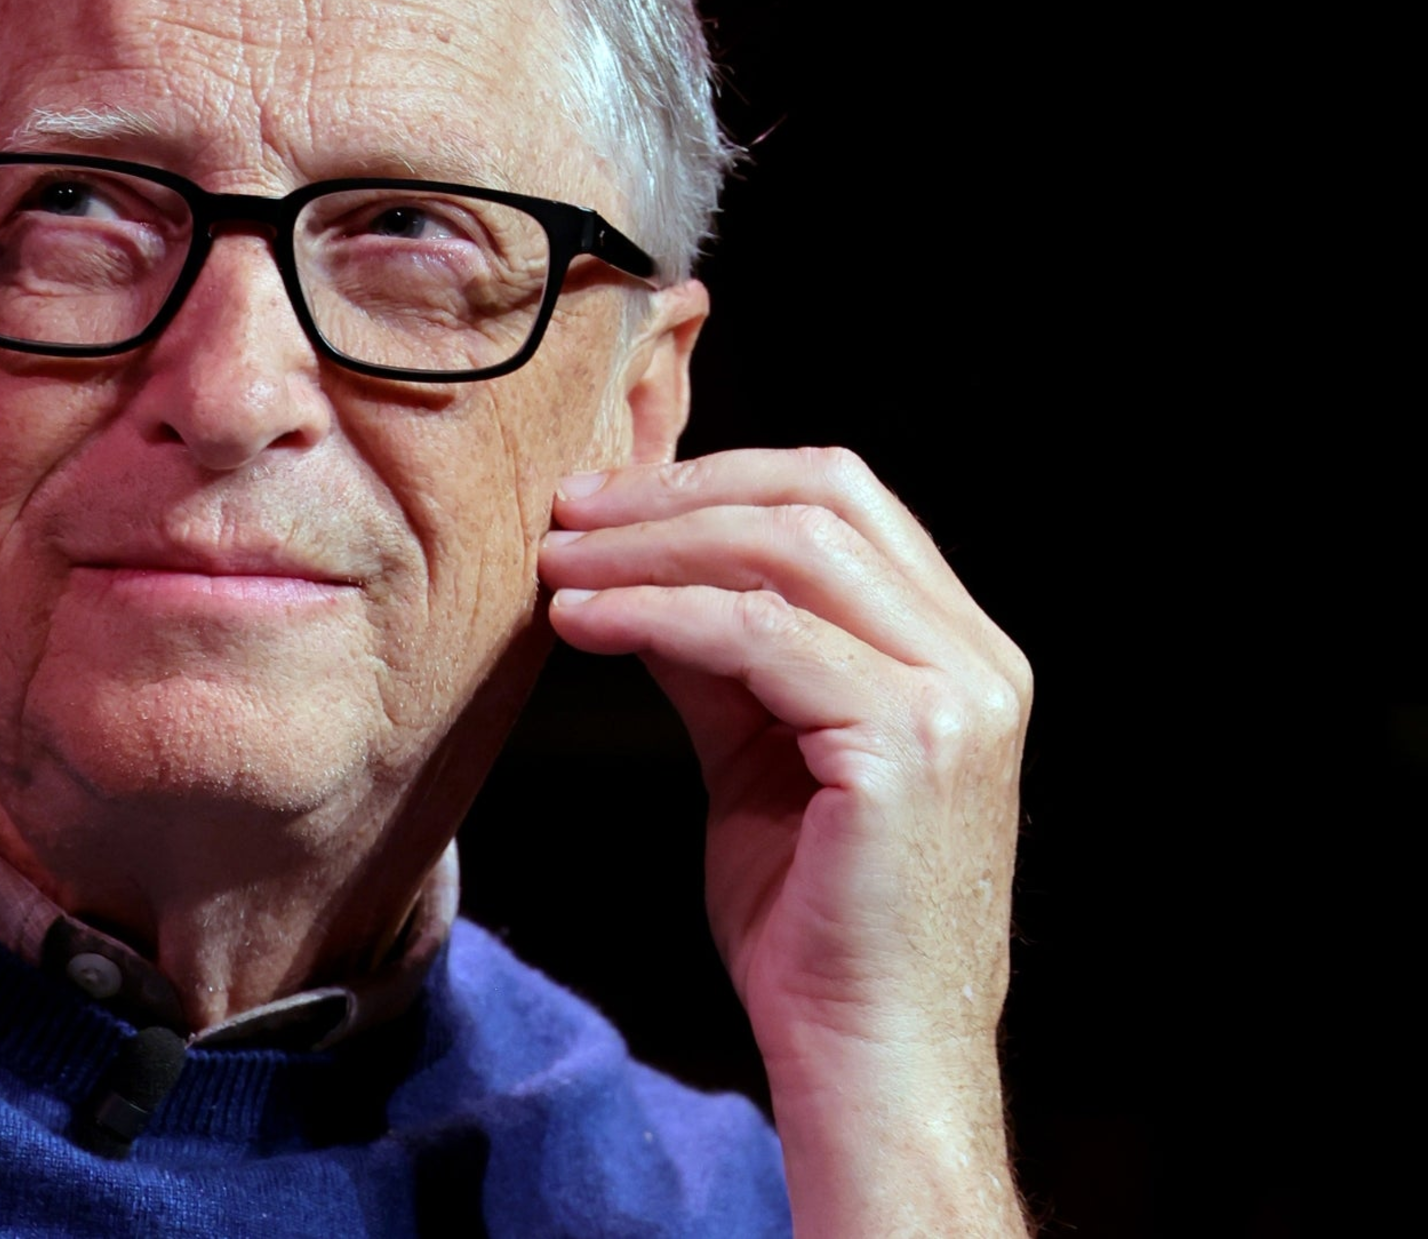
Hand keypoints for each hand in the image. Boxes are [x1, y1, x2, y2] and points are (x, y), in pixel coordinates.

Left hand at [542, 448, 1029, 1235]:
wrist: (868, 1057)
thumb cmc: (813, 924)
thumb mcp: (758, 754)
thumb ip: (719, 654)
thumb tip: (631, 564)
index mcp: (956, 649)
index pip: (842, 497)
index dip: (714, 478)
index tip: (604, 500)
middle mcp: (976, 660)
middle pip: (820, 497)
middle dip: (676, 494)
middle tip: (567, 513)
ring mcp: (954, 700)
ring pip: (785, 552)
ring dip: (650, 545)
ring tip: (559, 563)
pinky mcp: (905, 749)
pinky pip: (756, 637)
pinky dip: (654, 612)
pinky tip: (582, 623)